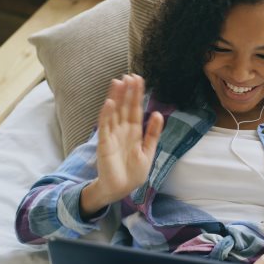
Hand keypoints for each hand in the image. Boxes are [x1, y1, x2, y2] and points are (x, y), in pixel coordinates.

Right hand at [95, 74, 162, 204]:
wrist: (121, 188)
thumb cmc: (134, 172)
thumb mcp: (148, 150)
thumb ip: (153, 133)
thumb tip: (159, 114)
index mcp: (134, 132)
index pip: (136, 109)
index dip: (137, 95)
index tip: (139, 79)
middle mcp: (122, 130)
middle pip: (125, 107)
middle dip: (127, 92)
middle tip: (130, 75)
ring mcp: (113, 135)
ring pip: (114, 112)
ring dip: (116, 98)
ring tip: (118, 82)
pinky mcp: (105, 144)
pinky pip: (105, 127)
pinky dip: (107, 115)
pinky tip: (109, 103)